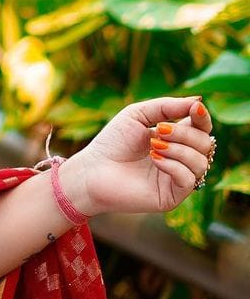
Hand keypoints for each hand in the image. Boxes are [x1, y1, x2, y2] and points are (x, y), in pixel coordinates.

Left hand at [58, 97, 215, 217]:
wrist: (92, 169)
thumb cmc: (113, 142)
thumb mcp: (138, 115)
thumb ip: (167, 107)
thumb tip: (199, 101)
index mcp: (176, 139)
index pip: (203, 128)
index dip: (203, 118)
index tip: (194, 109)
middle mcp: (181, 159)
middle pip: (206, 144)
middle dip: (185, 133)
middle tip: (159, 131)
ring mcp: (177, 179)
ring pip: (201, 162)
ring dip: (179, 149)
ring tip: (153, 146)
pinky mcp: (171, 197)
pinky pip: (189, 180)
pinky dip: (174, 166)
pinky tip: (155, 160)